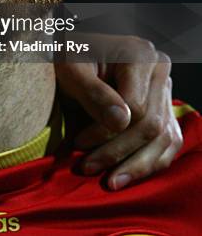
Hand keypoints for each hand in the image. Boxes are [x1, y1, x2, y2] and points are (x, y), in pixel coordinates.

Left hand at [55, 38, 182, 189]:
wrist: (72, 54)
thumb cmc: (68, 58)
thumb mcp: (71, 70)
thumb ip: (93, 92)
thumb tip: (121, 122)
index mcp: (140, 54)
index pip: (134, 106)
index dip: (106, 131)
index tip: (79, 143)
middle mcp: (159, 71)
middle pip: (151, 125)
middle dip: (119, 152)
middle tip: (87, 167)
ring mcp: (164, 90)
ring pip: (164, 138)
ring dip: (137, 165)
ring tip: (110, 182)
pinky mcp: (163, 108)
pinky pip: (167, 142)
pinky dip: (149, 162)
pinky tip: (126, 175)